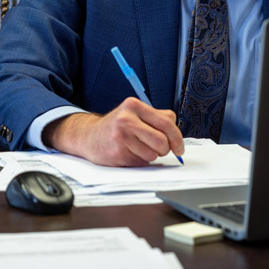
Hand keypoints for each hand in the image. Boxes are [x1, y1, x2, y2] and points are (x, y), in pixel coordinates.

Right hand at [43, 97, 185, 166]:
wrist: (88, 136)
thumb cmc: (117, 127)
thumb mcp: (134, 114)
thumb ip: (156, 120)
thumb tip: (177, 138)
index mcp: (134, 105)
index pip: (167, 121)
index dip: (177, 137)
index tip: (179, 147)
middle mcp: (126, 118)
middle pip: (162, 140)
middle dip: (166, 149)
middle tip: (162, 150)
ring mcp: (120, 136)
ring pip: (153, 154)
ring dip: (150, 156)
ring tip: (138, 148)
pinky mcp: (117, 153)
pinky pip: (141, 162)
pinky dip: (140, 161)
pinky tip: (129, 153)